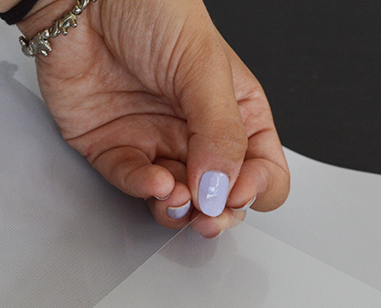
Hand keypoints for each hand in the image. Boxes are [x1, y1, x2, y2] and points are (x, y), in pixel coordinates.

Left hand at [17, 0, 289, 237]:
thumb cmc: (149, 9)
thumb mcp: (204, 66)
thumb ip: (220, 132)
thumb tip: (222, 186)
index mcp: (236, 111)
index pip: (263, 168)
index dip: (256, 187)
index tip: (237, 190)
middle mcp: (198, 133)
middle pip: (221, 195)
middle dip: (217, 212)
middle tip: (210, 213)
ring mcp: (158, 143)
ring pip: (179, 200)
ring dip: (181, 208)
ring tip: (179, 198)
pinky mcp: (117, 149)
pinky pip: (134, 183)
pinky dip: (145, 189)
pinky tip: (155, 182)